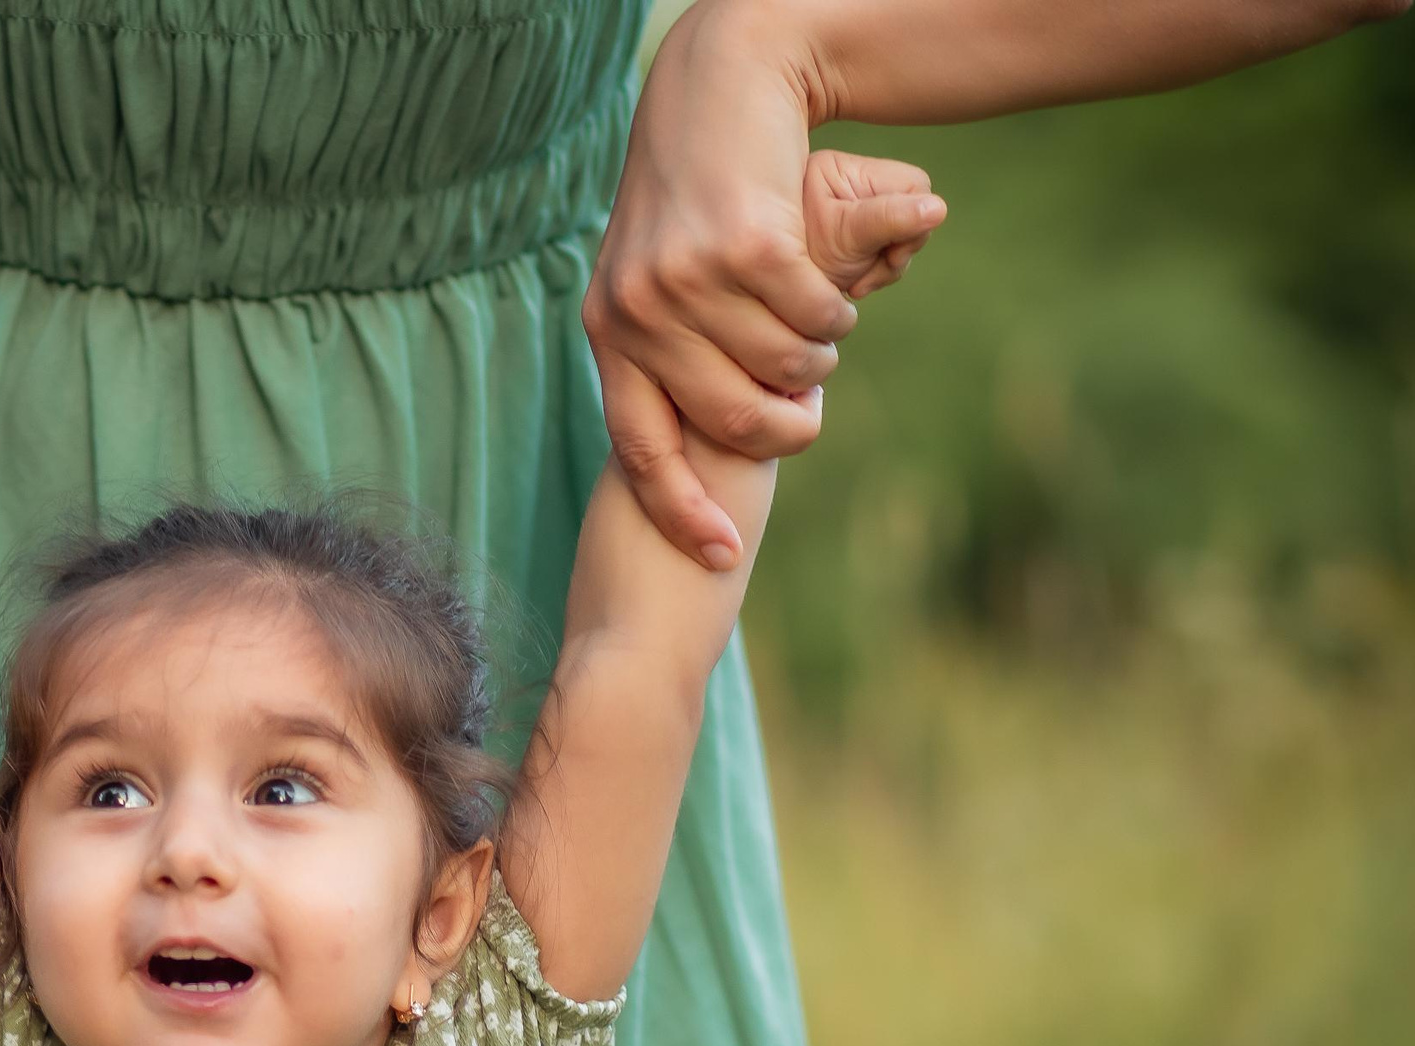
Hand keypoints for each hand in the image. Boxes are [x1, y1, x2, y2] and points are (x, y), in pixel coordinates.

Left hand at [585, 0, 935, 567]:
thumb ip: (666, 355)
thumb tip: (699, 448)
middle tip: (810, 409)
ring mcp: (688, 278)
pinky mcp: (745, 244)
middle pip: (728, 419)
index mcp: (607, 333)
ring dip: (818, 357)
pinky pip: (814, 314)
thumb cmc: (691, 199)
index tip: (722, 557)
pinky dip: (836, 311)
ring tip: (820, 332)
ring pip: (783, 365)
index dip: (681, 512)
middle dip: (785, 426)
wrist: (713, 90)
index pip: (641, 449)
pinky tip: (833, 292)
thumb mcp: (653, 280)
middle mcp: (637, 311)